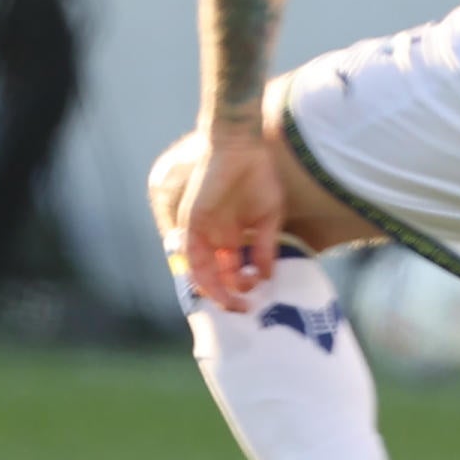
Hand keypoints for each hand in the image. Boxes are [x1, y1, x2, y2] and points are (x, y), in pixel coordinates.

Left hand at [181, 132, 284, 311]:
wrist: (243, 149)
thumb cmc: (259, 178)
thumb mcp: (269, 220)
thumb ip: (266, 247)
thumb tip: (268, 276)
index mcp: (233, 237)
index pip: (230, 272)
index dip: (240, 289)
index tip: (255, 302)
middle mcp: (215, 238)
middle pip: (215, 276)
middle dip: (227, 296)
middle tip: (243, 309)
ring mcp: (202, 231)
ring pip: (200, 270)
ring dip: (213, 290)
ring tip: (230, 303)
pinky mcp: (192, 222)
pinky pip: (190, 253)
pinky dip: (199, 271)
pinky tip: (211, 286)